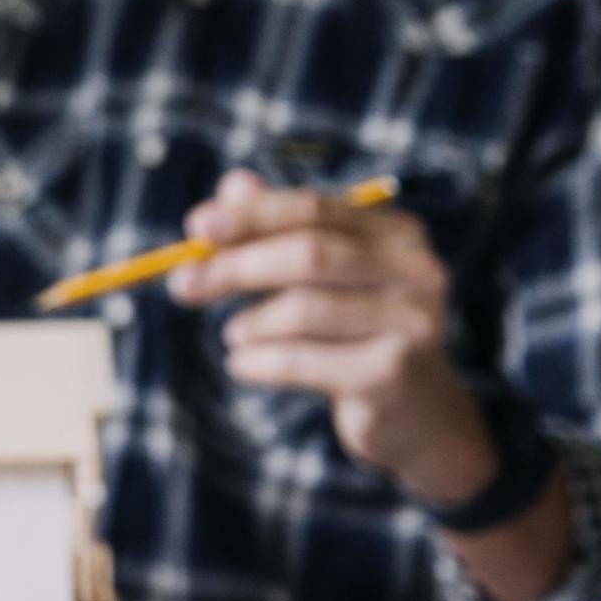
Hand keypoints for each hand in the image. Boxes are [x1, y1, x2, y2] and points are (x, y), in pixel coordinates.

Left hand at [171, 169, 497, 504]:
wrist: (417, 415)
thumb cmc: (357, 337)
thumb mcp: (323, 282)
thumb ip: (282, 231)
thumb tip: (231, 185)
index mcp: (398, 235)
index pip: (313, 210)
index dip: (251, 215)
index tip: (195, 228)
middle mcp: (415, 270)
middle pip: (309, 253)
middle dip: (236, 266)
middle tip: (182, 285)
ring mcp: (411, 322)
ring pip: (304, 309)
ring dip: (250, 323)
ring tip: (234, 336)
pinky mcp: (391, 373)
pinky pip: (303, 360)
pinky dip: (259, 361)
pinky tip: (241, 365)